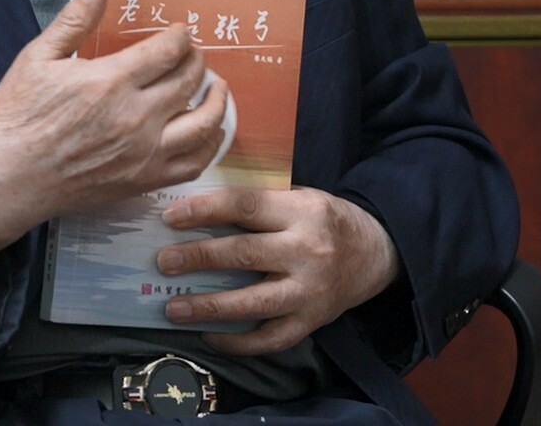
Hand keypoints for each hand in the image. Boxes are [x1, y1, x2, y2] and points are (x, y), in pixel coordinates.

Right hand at [0, 0, 231, 261]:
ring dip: (216, 100)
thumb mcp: (39, 57)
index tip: (180, 33)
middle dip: (197, 61)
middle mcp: (136, 117)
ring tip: (214, 88)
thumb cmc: (17, 117)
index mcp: (111, 81)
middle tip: (193, 55)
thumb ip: (77, 17)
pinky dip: (209, 145)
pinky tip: (207, 132)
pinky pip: (193, 164)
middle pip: (190, 80)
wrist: (6, 179)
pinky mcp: (143, 180)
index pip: (168, 51)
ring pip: (203, 123)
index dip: (181, 37)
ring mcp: (144, 153)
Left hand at [155, 187, 400, 355]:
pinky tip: (209, 336)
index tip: (171, 216)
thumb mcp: (300, 198)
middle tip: (164, 262)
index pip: (247, 206)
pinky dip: (238, 342)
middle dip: (199, 258)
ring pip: (254, 303)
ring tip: (174, 308)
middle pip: (245, 255)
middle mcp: (308, 251)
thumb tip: (197, 212)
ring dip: (209, 307)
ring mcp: (310, 291)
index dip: (206, 211)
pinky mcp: (312, 321)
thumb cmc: (326, 221)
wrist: (376, 254)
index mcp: (302, 212)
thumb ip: (259, 204)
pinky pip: (270, 339)